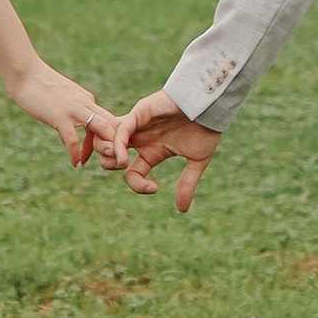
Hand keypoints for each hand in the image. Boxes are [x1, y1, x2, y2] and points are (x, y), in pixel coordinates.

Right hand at [8, 57, 109, 162]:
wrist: (25, 73)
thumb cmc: (39, 87)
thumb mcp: (62, 100)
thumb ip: (70, 115)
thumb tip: (69, 135)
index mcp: (87, 99)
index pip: (109, 121)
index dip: (110, 139)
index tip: (101, 153)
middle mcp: (86, 103)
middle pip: (112, 124)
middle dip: (114, 144)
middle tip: (107, 161)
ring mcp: (74, 109)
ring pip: (101, 128)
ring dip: (102, 148)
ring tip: (98, 163)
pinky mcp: (60, 116)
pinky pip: (73, 139)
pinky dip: (76, 154)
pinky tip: (75, 164)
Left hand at [101, 93, 221, 213]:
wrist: (211, 107)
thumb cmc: (205, 129)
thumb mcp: (196, 161)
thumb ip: (187, 184)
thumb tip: (182, 210)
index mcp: (151, 153)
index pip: (132, 174)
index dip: (138, 186)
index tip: (155, 188)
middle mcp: (140, 139)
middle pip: (109, 156)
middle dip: (109, 165)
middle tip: (124, 168)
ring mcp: (137, 125)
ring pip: (107, 140)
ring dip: (107, 154)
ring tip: (120, 162)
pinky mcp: (139, 112)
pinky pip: (120, 129)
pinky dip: (117, 145)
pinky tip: (123, 158)